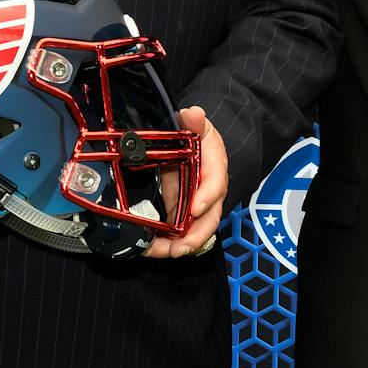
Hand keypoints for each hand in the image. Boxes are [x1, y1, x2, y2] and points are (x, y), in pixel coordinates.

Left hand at [146, 107, 226, 257]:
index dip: (207, 196)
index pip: (215, 184)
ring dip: (180, 244)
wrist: (194, 143)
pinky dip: (168, 242)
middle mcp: (210, 191)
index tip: (195, 207)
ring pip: (195, 230)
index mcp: (214, 168)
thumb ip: (194, 121)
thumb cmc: (198, 136)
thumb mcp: (197, 124)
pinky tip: (152, 248)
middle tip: (180, 248)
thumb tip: (194, 114)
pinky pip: (180, 230)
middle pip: (210, 218)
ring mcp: (197, 204)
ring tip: (162, 253)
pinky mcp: (183, 211)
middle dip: (196, 235)